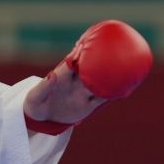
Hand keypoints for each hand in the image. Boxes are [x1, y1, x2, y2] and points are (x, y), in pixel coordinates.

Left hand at [24, 21, 151, 130]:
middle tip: (117, 48)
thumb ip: (43, 87)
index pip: (74, 60)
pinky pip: (103, 98)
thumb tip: (52, 75)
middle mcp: (76, 81)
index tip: (90, 43)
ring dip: (112, 75)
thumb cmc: (35, 105)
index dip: (82, 51)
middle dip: (102, 58)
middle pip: (92, 67)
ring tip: (127, 66)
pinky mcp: (88, 106)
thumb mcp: (35, 98)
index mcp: (63, 75)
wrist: (41, 119)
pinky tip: (124, 89)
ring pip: (101, 82)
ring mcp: (83, 93)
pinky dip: (113, 93)